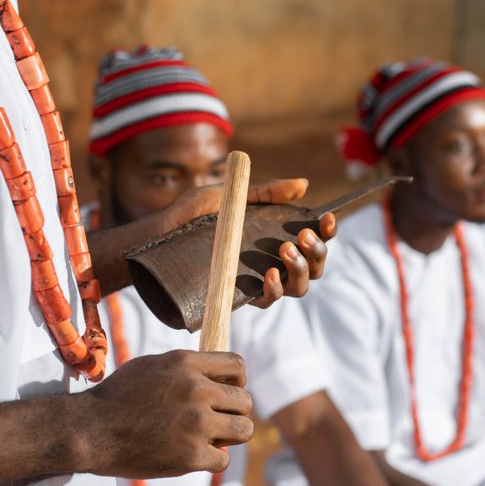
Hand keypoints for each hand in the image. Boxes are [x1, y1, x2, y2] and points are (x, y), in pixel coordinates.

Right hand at [79, 350, 252, 478]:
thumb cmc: (118, 396)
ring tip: (215, 437)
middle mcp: (196, 389)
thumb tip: (218, 372)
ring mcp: (196, 423)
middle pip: (245, 400)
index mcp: (187, 363)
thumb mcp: (154, 365)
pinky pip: (224, 459)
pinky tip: (197, 454)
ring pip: (244, 429)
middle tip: (218, 419)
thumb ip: (188, 367)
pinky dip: (213, 459)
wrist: (90, 429)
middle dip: (234, 410)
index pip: (237, 366)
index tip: (230, 389)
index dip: (238, 379)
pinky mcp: (191, 455)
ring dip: (232, 435)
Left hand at [161, 178, 336, 307]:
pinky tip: (268, 274)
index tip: (326, 218)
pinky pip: (268, 300)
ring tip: (285, 251)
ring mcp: (257, 280)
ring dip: (300, 270)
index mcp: (273, 235)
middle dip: (317, 252)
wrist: (157, 235)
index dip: (326, 231)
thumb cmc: (191, 215)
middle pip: (314, 266)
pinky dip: (274, 289)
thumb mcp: (231, 196)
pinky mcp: (240, 296)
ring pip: (299, 287)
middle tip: (301, 237)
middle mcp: (271, 260)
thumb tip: (303, 184)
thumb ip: (266, 193)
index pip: (312, 238)